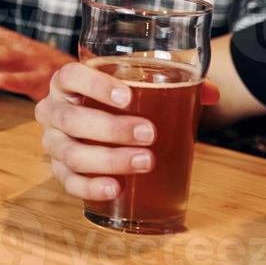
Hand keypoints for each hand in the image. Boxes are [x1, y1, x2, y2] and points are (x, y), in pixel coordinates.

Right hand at [35, 61, 219, 200]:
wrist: (98, 126)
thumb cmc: (119, 103)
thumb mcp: (139, 86)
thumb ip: (175, 85)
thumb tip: (212, 94)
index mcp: (67, 83)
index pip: (71, 76)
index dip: (95, 85)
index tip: (128, 97)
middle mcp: (53, 110)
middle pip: (71, 119)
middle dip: (111, 128)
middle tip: (149, 133)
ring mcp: (53, 143)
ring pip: (71, 153)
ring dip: (109, 159)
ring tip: (146, 161)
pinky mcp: (60, 170)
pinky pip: (69, 182)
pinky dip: (91, 187)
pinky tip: (116, 188)